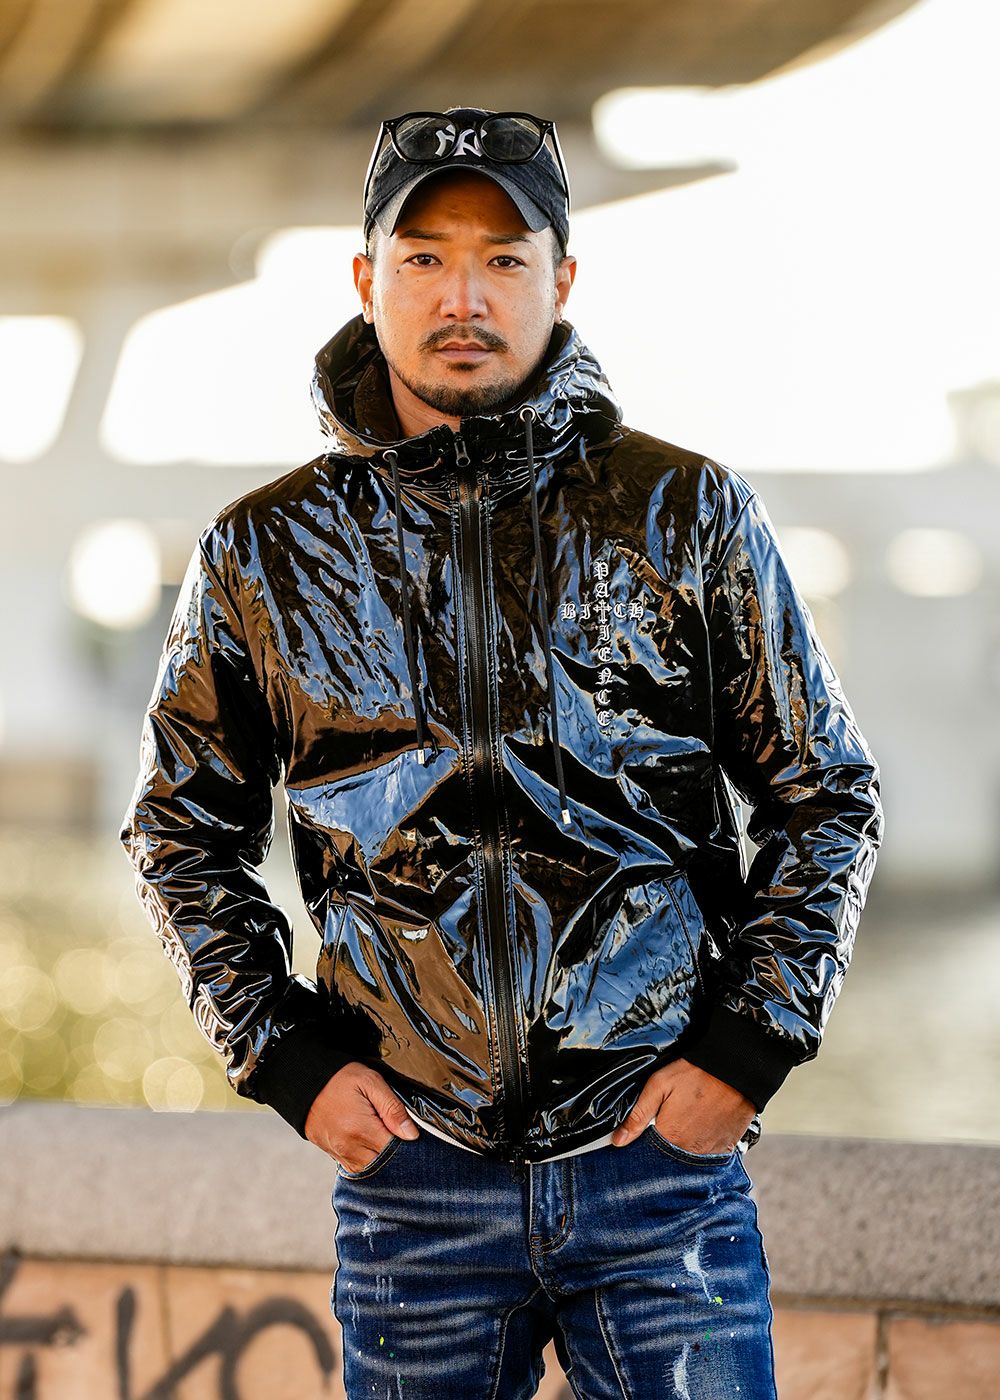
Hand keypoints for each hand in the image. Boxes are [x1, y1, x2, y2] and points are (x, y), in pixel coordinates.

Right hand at [305, 1062, 419, 1170]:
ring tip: (382, 1136)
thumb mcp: (370, 1082)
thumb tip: (411, 1134)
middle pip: (382, 1165)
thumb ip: (392, 1108)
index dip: (406, 1144)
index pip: (394, 1151)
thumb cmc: (337, 1078)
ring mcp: (338, 1153)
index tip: (409, 1133)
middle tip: (397, 1133)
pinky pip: (354, 1166)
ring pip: (369, 1169)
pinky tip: (369, 1143)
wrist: (304, 1080)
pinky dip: (365, 1159)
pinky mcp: (330, 1153)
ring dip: (379, 1157)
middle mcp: (348, 1147)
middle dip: (394, 1153)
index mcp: (360, 1129)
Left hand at [611, 1059, 756, 1153]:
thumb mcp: (659, 1085)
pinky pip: (709, 1154)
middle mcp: (690, 1152)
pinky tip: (701, 1126)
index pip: (649, 1152)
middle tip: (672, 1119)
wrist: (736, 1068)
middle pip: (670, 1156)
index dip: (646, 1141)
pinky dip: (702, 1144)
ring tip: (687, 1121)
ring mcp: (710, 1152)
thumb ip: (637, 1115)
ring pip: (689, 1157)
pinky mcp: (726, 1148)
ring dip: (684, 1145)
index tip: (649, 1128)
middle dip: (665, 1142)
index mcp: (670, 1138)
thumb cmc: (695, 1073)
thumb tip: (617, 1141)